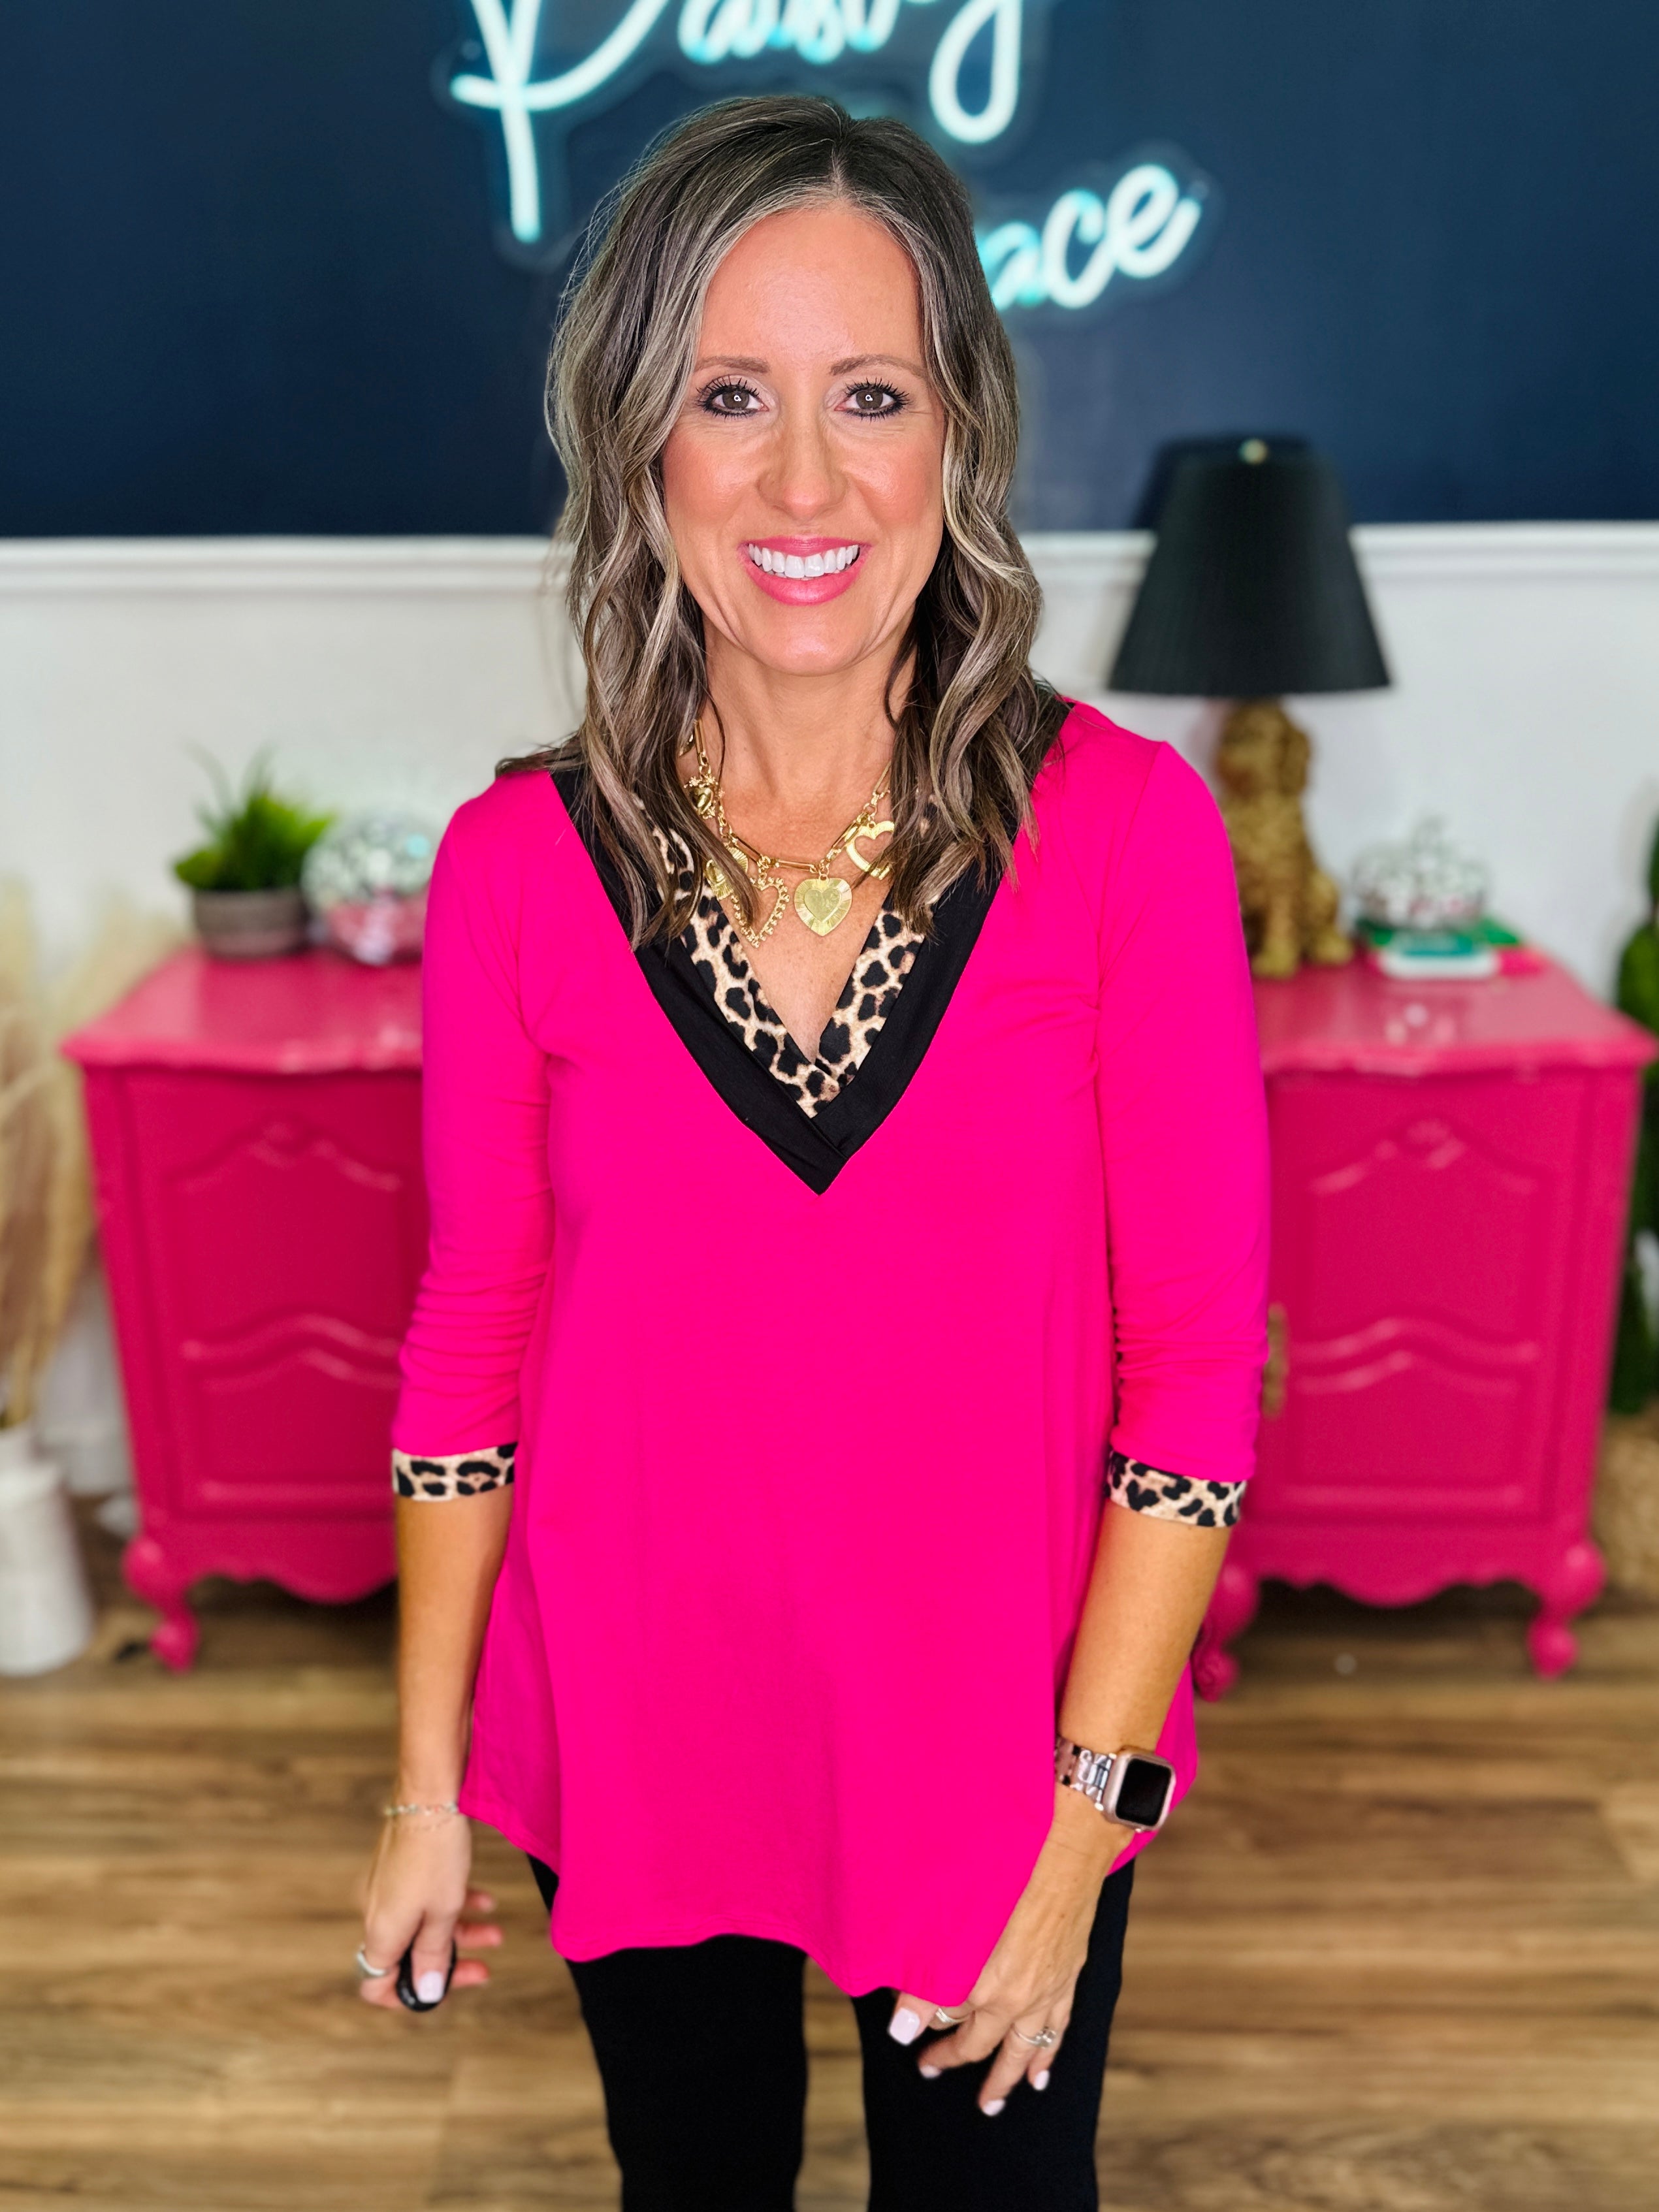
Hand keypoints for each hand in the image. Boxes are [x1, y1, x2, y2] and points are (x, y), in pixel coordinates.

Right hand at [357, 1808, 501, 2009]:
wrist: (431, 1793)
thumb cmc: (436, 1852)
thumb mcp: (442, 1912)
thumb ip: (432, 1955)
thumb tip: (425, 1994)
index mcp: (380, 1931)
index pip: (376, 1984)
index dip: (407, 1996)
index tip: (440, 1991)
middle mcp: (376, 1912)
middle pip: (408, 1956)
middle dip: (448, 1963)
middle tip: (483, 1969)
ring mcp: (388, 1889)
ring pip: (422, 1925)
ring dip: (459, 1933)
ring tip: (496, 1932)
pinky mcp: (401, 1868)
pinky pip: (424, 1899)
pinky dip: (452, 1905)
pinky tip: (484, 1899)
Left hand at [888, 1785, 1119, 2111]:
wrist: (1072, 1843)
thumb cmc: (1014, 1861)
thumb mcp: (963, 1906)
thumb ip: (930, 1961)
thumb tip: (900, 2023)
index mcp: (983, 1977)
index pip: (943, 2015)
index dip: (920, 2023)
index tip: (902, 2033)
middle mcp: (1014, 1994)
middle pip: (977, 2040)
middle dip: (950, 2057)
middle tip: (928, 2067)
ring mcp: (1045, 1989)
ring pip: (1019, 2049)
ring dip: (1001, 2078)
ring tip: (987, 2103)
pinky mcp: (1068, 1978)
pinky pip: (1056, 2031)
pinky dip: (1045, 2056)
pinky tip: (1038, 2077)